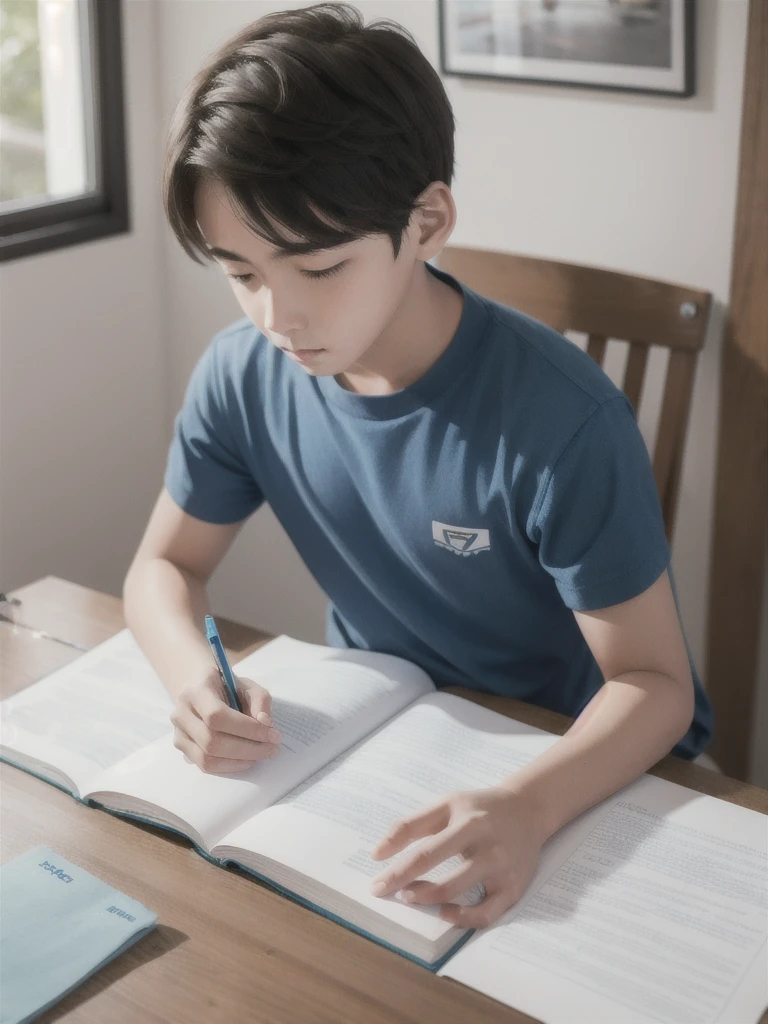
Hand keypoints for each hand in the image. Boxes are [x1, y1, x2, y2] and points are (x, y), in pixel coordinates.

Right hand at [170, 669, 281, 773]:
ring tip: (261, 754)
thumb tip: (265, 724)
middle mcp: (181, 712)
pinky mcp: (181, 746)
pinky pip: (204, 765)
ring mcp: (178, 732)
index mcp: (196, 690)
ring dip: (239, 760)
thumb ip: (260, 700)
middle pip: (212, 741)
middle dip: (247, 748)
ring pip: (207, 757)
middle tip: (272, 748)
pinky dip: (229, 766)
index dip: (247, 729)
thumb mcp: (248, 685)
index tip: (273, 734)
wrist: (201, 687)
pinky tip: (246, 759)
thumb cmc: (227, 686)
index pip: (217, 715)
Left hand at [368, 785, 546, 928]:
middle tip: (393, 895)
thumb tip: (377, 853)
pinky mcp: (513, 888)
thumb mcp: (445, 805)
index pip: (427, 853)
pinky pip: (487, 915)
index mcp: (469, 823)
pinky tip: (445, 913)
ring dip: (432, 901)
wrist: (527, 810)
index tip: (377, 885)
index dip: (399, 872)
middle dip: (412, 891)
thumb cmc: (479, 808)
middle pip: (446, 879)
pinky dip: (464, 920)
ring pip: (464, 896)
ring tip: (412, 898)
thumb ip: (410, 825)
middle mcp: (489, 848)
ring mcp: (502, 870)